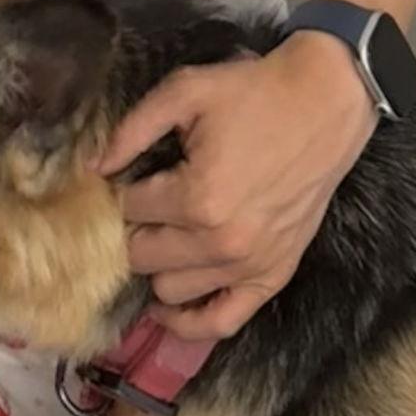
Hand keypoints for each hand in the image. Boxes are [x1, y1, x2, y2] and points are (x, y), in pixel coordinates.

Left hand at [96, 35, 376, 340]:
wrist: (322, 106)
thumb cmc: (251, 93)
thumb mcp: (183, 92)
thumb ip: (132, 130)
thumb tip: (93, 168)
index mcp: (196, 197)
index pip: (129, 211)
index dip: (118, 191)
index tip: (121, 178)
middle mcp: (221, 242)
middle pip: (142, 256)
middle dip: (132, 229)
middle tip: (139, 205)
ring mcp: (250, 266)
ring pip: (171, 290)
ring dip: (156, 265)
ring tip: (158, 236)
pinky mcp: (274, 277)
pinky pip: (222, 322)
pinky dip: (190, 323)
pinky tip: (167, 308)